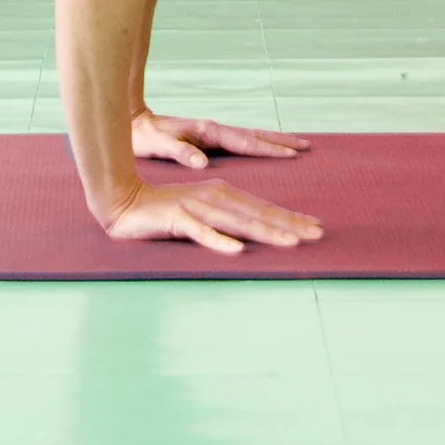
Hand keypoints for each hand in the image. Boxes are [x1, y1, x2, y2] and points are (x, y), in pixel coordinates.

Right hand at [100, 176, 322, 256]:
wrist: (126, 202)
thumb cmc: (169, 210)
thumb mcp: (204, 213)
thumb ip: (229, 221)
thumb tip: (256, 234)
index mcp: (224, 193)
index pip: (263, 209)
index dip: (290, 219)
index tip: (317, 228)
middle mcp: (215, 196)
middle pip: (257, 214)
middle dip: (289, 225)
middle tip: (318, 235)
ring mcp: (197, 207)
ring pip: (237, 222)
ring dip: (265, 233)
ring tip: (291, 243)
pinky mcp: (178, 219)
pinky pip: (202, 232)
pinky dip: (219, 240)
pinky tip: (237, 250)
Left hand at [132, 109, 311, 169]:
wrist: (133, 122)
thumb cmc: (145, 136)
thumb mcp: (159, 145)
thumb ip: (180, 152)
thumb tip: (202, 163)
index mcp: (207, 132)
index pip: (244, 142)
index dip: (268, 149)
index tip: (291, 153)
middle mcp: (214, 130)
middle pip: (254, 135)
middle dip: (280, 141)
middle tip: (307, 145)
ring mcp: (213, 133)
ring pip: (250, 136)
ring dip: (272, 141)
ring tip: (295, 146)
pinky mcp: (209, 139)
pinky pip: (240, 142)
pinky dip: (257, 144)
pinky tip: (263, 151)